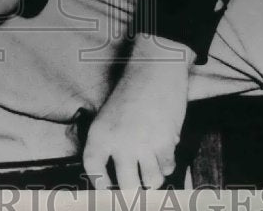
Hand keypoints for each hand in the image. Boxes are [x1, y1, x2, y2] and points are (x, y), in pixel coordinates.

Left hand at [83, 34, 190, 189]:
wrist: (154, 70)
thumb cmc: (132, 90)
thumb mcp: (110, 115)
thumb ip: (112, 143)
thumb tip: (121, 171)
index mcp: (99, 134)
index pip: (94, 170)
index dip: (101, 185)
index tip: (108, 190)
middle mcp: (118, 144)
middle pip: (126, 187)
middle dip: (133, 193)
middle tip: (138, 191)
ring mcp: (142, 146)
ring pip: (151, 181)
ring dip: (154, 178)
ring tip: (153, 167)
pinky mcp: (164, 144)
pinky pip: (168, 167)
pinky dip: (168, 163)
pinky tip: (165, 150)